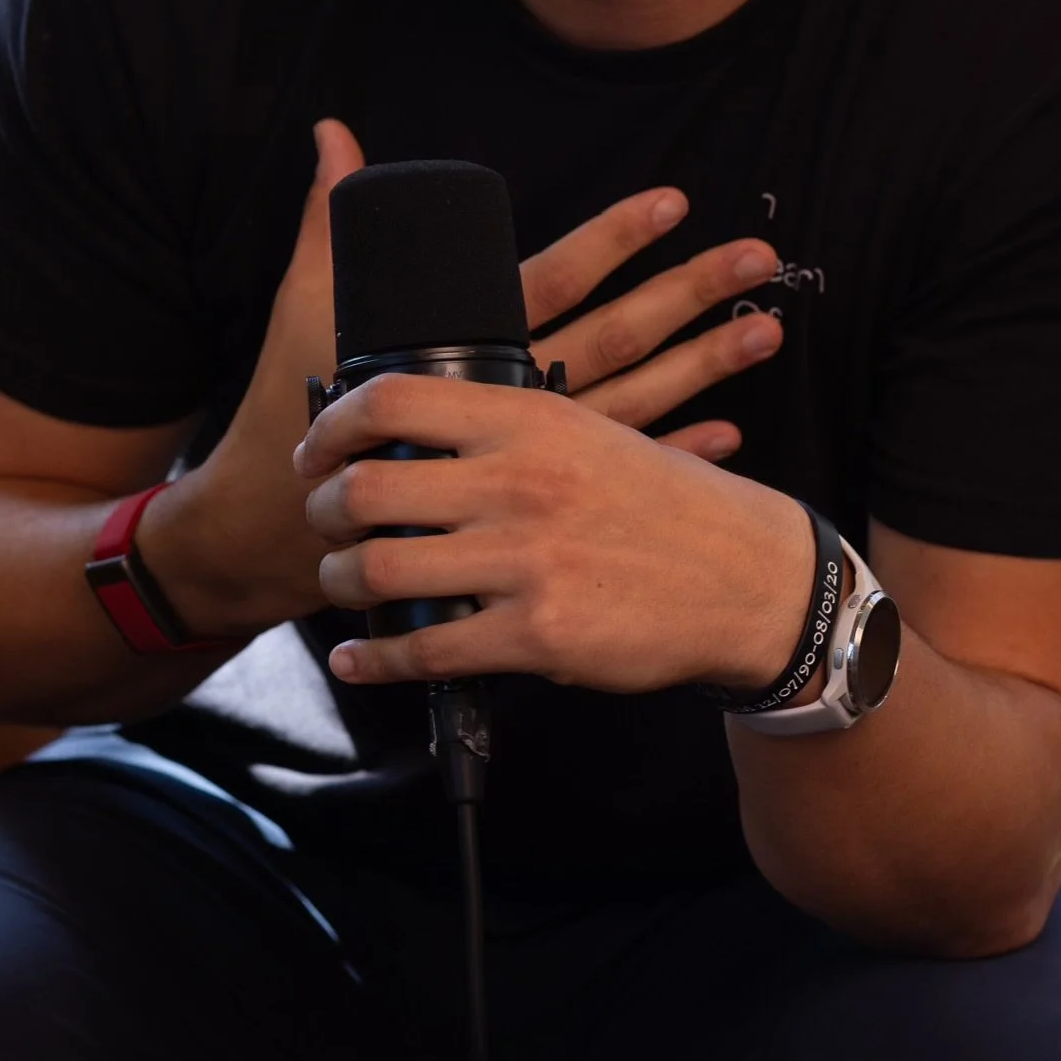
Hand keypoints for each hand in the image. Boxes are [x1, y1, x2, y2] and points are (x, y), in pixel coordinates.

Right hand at [143, 125, 786, 638]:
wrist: (283, 524)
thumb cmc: (293, 404)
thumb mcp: (308, 305)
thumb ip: (331, 219)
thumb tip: (332, 136)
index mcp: (469, 339)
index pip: (556, 276)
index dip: (614, 239)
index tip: (673, 203)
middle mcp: (514, 393)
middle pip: (617, 334)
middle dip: (689, 294)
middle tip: (759, 260)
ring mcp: (531, 451)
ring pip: (636, 397)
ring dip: (705, 366)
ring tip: (765, 330)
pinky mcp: (532, 494)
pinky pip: (618, 468)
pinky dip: (676, 449)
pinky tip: (728, 432)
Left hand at [297, 373, 814, 696]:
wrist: (746, 577)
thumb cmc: (663, 502)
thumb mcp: (588, 432)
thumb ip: (505, 429)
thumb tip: (410, 435)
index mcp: (528, 419)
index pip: (391, 401)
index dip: (331, 428)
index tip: (314, 452)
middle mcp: (519, 483)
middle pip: (364, 490)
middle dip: (323, 513)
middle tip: (324, 524)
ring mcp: (525, 562)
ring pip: (379, 571)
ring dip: (342, 583)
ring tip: (347, 585)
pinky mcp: (536, 635)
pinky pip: (425, 651)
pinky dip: (375, 659)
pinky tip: (361, 657)